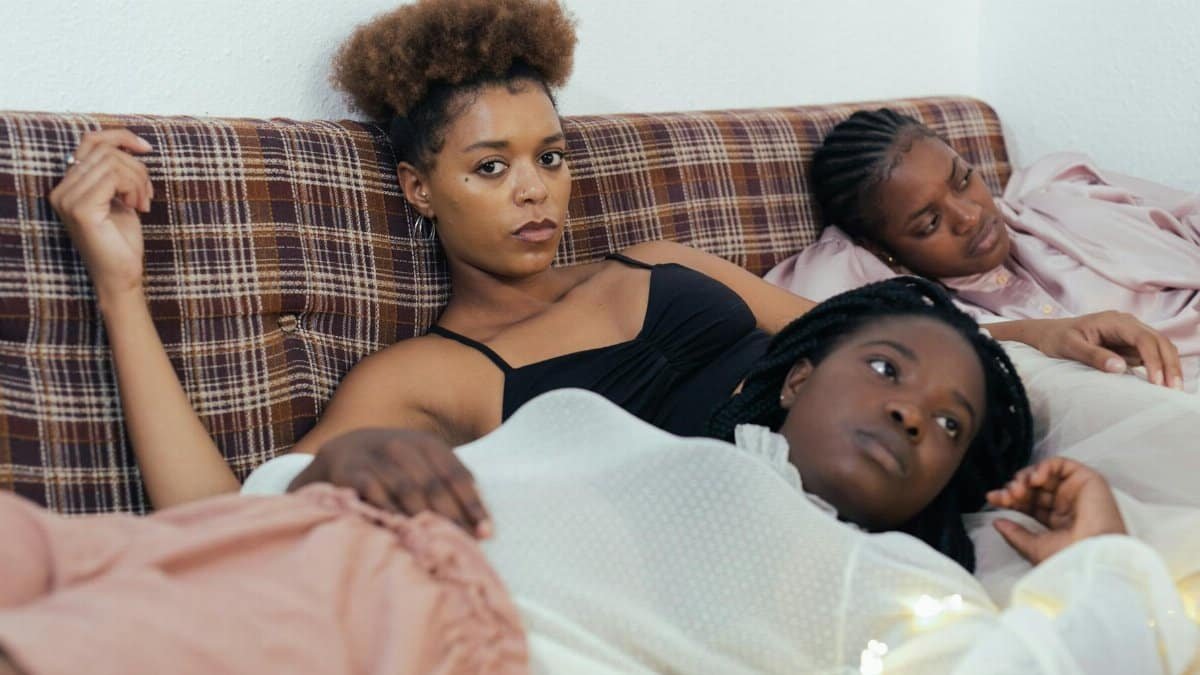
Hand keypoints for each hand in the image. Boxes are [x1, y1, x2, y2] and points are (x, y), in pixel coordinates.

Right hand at [48, 129, 154, 299]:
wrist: (121, 276)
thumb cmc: (122, 241)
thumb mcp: (120, 198)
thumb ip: (116, 173)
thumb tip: (128, 144)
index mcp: (68, 186)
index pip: (91, 142)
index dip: (121, 138)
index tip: (146, 148)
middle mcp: (61, 191)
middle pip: (105, 150)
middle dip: (137, 168)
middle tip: (147, 195)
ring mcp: (67, 199)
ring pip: (112, 162)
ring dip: (139, 180)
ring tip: (143, 203)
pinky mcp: (81, 209)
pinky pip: (114, 177)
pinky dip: (134, 187)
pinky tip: (138, 207)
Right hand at [289, 428, 492, 537]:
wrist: (343, 452)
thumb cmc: (394, 466)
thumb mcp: (422, 464)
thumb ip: (448, 486)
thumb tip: (482, 525)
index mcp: (428, 444)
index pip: (457, 475)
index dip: (473, 505)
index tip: (485, 533)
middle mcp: (403, 446)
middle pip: (434, 485)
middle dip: (451, 517)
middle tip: (462, 546)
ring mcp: (376, 456)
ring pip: (407, 489)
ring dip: (423, 518)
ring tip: (436, 544)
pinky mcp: (351, 471)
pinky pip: (375, 494)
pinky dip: (390, 514)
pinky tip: (402, 532)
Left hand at [986, 457, 1125, 564]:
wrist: (1094, 557)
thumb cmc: (1069, 559)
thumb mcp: (1034, 548)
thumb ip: (1015, 533)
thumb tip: (996, 521)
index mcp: (1057, 522)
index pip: (1028, 503)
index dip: (1009, 498)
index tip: (992, 498)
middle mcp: (1067, 506)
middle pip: (1033, 487)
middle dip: (1014, 487)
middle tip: (1006, 496)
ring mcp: (1077, 492)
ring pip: (1044, 473)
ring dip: (1025, 477)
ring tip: (1019, 489)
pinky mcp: (1087, 480)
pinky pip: (1061, 464)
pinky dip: (1044, 466)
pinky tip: (1035, 479)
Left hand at [1031, 311, 1181, 389]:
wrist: (1048, 334)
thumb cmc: (1056, 339)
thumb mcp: (1068, 347)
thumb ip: (1093, 355)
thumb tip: (1119, 368)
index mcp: (1114, 321)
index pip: (1143, 338)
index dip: (1154, 359)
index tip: (1156, 381)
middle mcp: (1127, 324)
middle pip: (1159, 341)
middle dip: (1169, 364)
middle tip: (1173, 389)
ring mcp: (1131, 334)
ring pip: (1160, 348)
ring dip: (1169, 367)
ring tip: (1172, 390)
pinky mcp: (1130, 346)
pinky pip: (1151, 355)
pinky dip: (1160, 368)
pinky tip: (1162, 385)